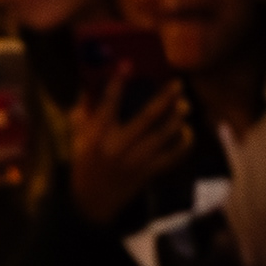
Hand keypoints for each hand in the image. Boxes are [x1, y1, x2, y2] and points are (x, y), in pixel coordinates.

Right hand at [67, 70, 196, 227]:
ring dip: (177, 119)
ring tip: (185, 105)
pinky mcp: (149, 173)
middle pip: (146, 118)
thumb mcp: (77, 137)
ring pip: (163, 136)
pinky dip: (184, 143)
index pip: (108, 105)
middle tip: (178, 84)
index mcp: (97, 136)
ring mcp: (136, 161)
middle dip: (164, 99)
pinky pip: (173, 156)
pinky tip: (187, 131)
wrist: (93, 202)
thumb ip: (84, 112)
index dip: (117, 83)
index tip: (127, 64)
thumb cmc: (85, 164)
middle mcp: (118, 147)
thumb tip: (90, 83)